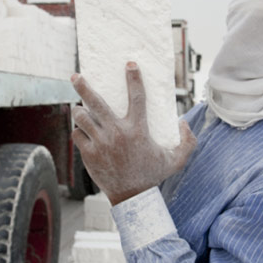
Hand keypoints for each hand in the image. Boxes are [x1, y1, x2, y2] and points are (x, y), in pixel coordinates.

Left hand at [71, 62, 196, 205]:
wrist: (133, 198)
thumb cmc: (153, 176)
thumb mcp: (176, 160)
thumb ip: (187, 142)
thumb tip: (184, 123)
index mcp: (138, 129)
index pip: (137, 97)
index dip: (133, 78)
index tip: (129, 64)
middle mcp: (118, 133)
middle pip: (96, 102)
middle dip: (84, 87)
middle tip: (75, 76)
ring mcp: (101, 143)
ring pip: (82, 117)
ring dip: (79, 111)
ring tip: (79, 108)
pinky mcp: (89, 154)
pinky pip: (78, 135)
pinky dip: (79, 131)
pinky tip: (82, 131)